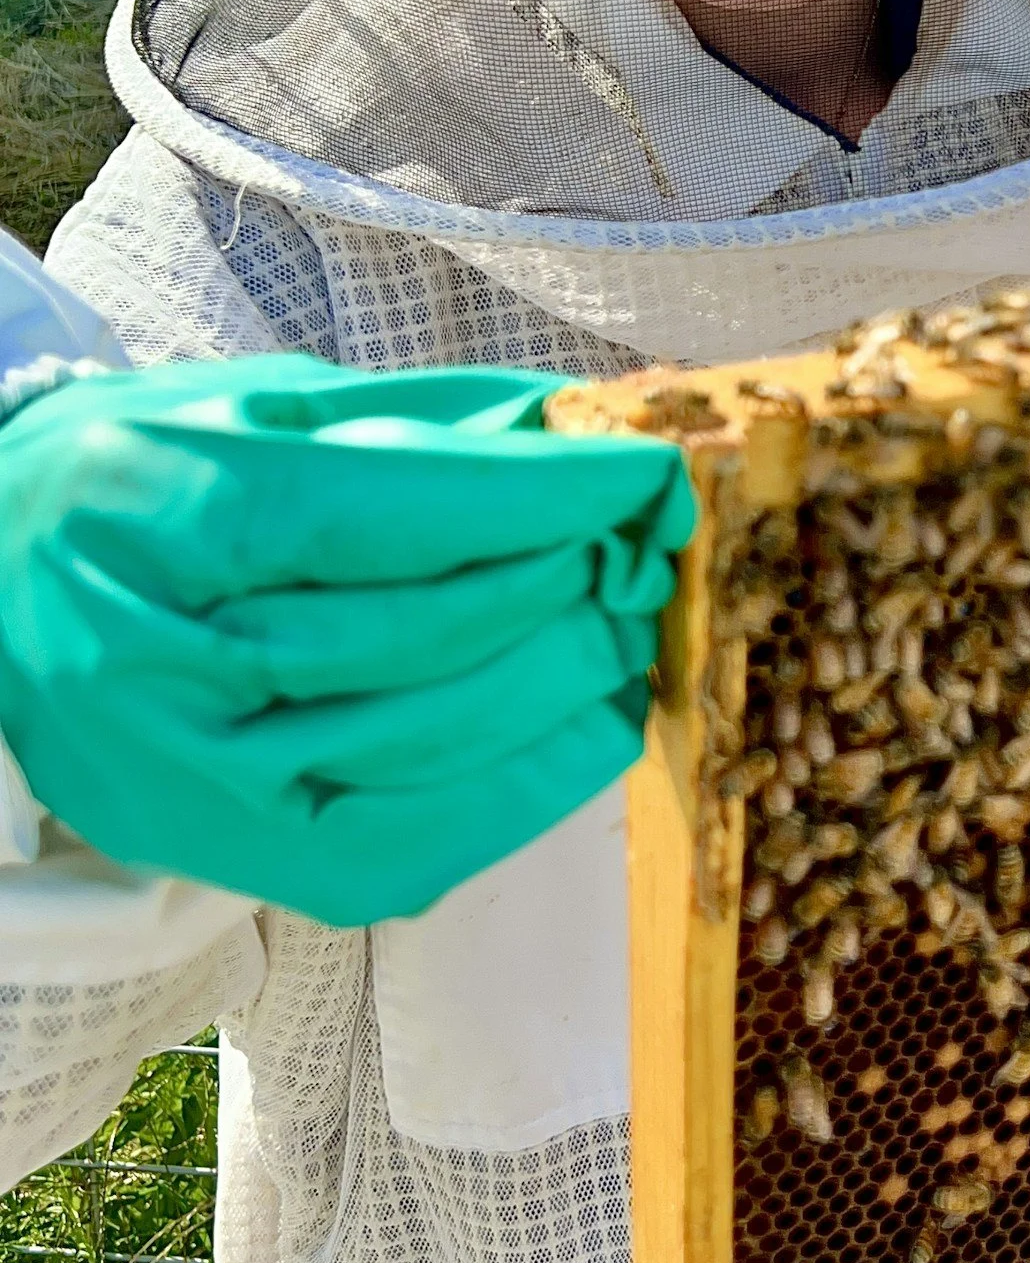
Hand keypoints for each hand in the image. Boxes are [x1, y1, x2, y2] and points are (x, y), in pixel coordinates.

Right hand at [0, 357, 692, 925]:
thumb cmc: (145, 474)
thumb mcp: (260, 404)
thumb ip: (420, 423)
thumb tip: (586, 432)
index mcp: (161, 510)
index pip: (389, 513)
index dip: (542, 497)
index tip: (651, 472)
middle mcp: (163, 661)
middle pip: (419, 633)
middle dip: (567, 584)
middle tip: (651, 547)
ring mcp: (192, 779)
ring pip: (425, 741)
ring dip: (564, 681)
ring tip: (633, 624)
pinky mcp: (229, 857)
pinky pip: (405, 848)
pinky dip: (520, 791)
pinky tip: (588, 729)